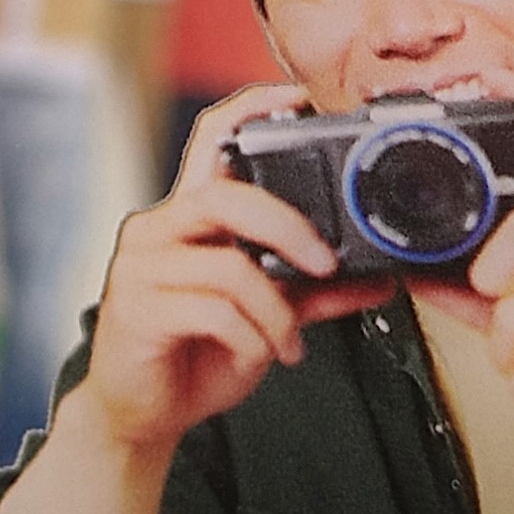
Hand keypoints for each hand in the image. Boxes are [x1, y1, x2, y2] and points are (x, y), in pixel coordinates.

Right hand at [76, 84, 392, 464]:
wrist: (139, 415)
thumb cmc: (194, 355)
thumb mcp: (264, 317)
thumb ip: (312, 292)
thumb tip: (377, 277)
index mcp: (187, 218)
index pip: (211, 140)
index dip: (252, 109)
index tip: (301, 98)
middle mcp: (157, 230)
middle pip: (226, 197)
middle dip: (288, 228)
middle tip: (324, 263)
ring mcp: (140, 268)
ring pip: (228, 266)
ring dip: (274, 311)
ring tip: (286, 341)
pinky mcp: (136, 308)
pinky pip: (213, 311)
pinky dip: (250, 338)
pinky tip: (256, 356)